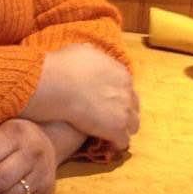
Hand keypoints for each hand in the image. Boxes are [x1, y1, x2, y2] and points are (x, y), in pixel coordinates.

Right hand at [22, 43, 139, 149]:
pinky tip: (104, 142)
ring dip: (122, 128)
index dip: (117, 95)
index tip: (107, 99)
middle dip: (124, 112)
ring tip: (108, 132)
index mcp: (121, 73)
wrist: (58, 83)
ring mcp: (124, 112)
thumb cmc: (64, 65)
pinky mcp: (117, 130)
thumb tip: (93, 56)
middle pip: (134, 107)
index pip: (127, 88)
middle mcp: (127, 92)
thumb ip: (94, 57)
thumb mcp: (82, 51)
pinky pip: (122, 141)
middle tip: (108, 116)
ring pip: (133, 126)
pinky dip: (115, 142)